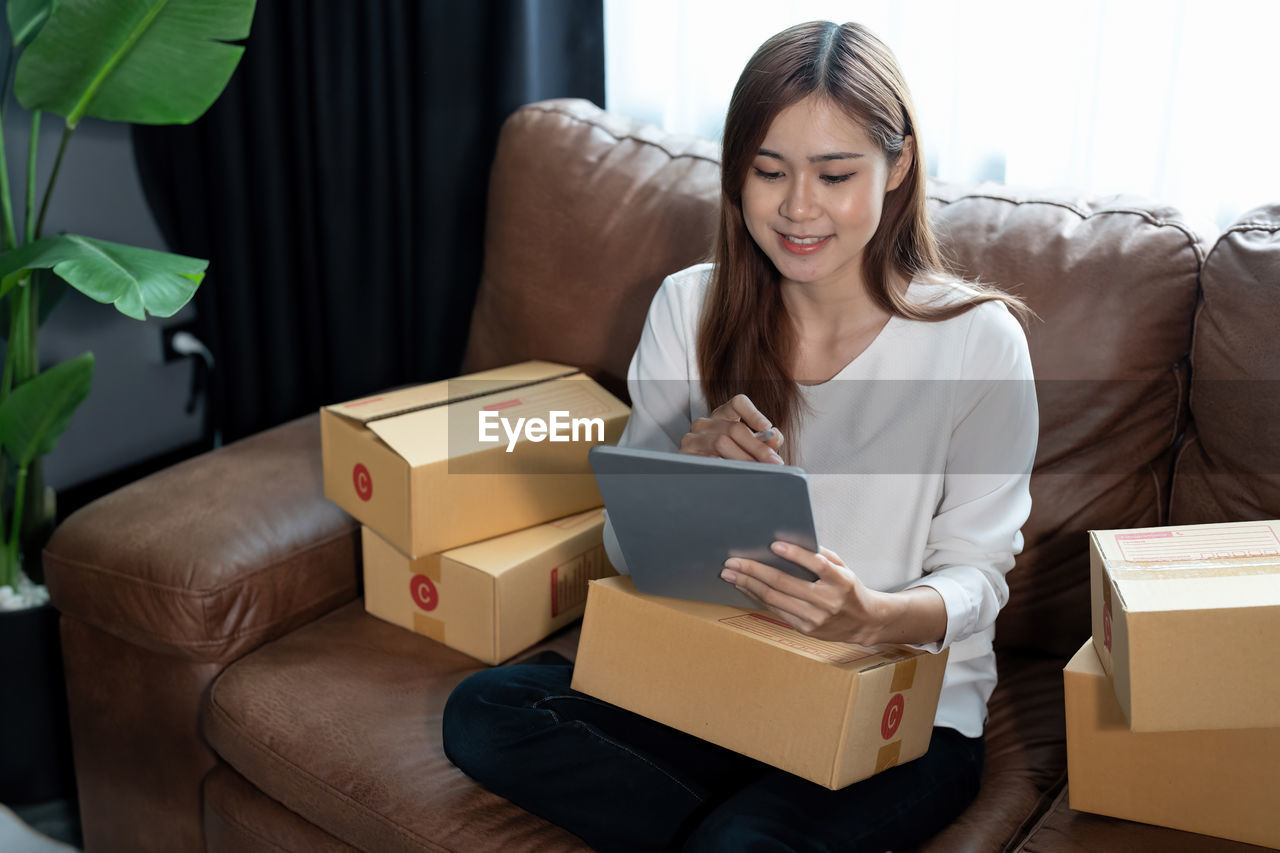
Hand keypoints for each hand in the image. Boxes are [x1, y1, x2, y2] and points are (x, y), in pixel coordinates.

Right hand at [680, 393, 784, 463]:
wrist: (702, 478)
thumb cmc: (730, 459)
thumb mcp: (749, 446)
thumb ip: (764, 440)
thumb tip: (775, 436)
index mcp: (722, 415)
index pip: (738, 403)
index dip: (753, 413)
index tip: (767, 428)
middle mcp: (705, 423)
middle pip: (734, 429)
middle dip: (757, 447)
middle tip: (773, 461)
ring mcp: (692, 437)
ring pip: (721, 442)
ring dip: (743, 458)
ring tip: (758, 469)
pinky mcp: (684, 454)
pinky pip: (707, 458)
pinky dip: (724, 466)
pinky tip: (735, 473)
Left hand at [720, 542, 886, 643]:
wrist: (865, 622)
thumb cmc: (850, 590)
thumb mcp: (843, 568)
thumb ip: (821, 556)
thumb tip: (791, 542)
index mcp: (840, 581)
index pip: (816, 564)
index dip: (795, 554)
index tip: (773, 545)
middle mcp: (828, 601)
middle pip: (784, 583)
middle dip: (754, 571)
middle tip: (733, 562)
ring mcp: (815, 618)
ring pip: (774, 598)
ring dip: (748, 585)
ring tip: (731, 574)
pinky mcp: (806, 629)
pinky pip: (775, 610)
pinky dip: (757, 597)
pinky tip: (745, 588)